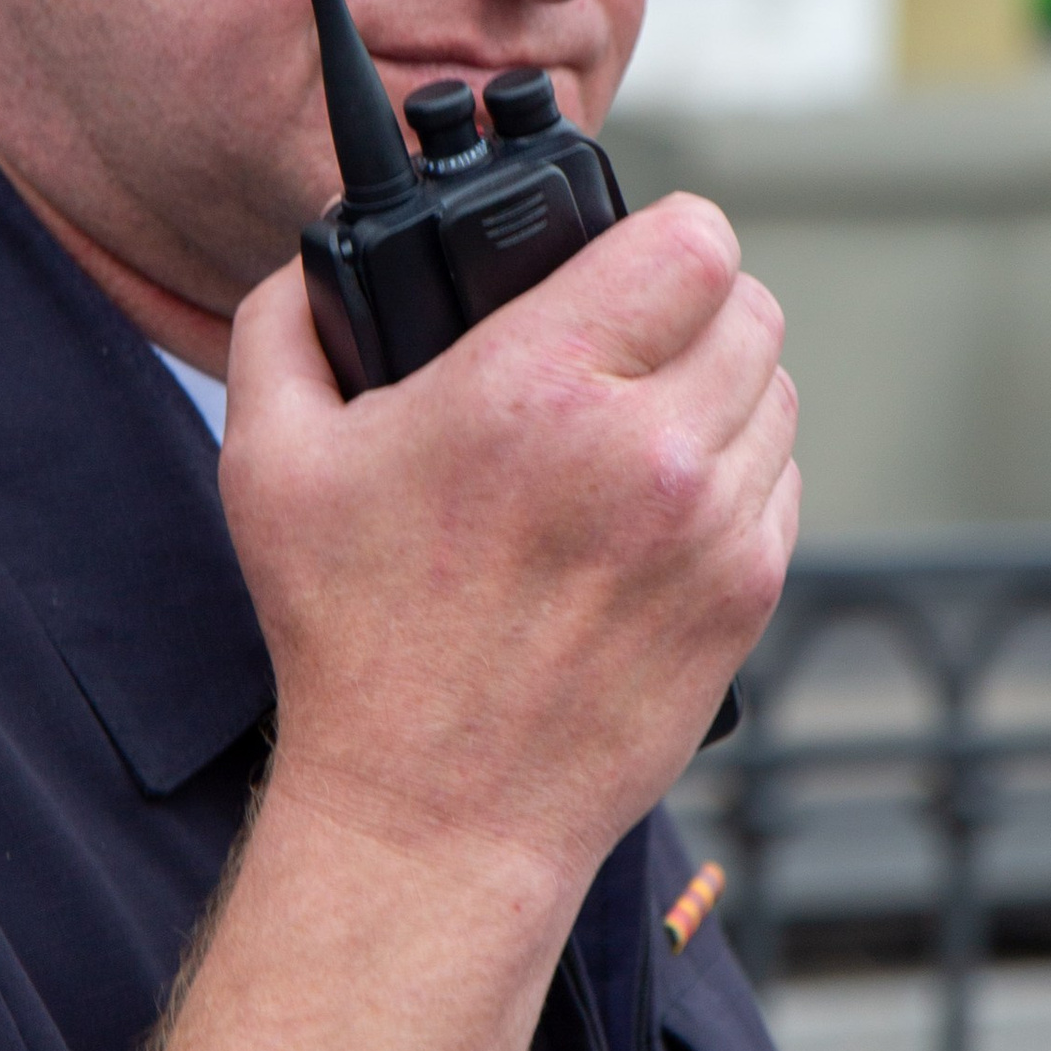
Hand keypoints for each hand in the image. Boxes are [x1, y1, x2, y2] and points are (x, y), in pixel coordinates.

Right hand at [220, 198, 797, 920]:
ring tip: (644, 423)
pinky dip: (737, 476)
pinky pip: (780, 483)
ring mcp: (711, 526)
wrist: (433, 812)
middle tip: (629, 342)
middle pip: (751, 307)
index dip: (665, 238)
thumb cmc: (353, 641)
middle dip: (692, 310)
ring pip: (775, 394)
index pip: (696, 240)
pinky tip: (662, 504)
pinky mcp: (745, 595)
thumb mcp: (269, 462)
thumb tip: (315, 260)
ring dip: (721, 391)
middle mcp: (647, 447)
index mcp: (540, 386)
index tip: (625, 264)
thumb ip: (284, 324)